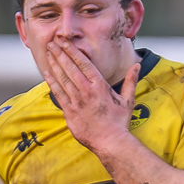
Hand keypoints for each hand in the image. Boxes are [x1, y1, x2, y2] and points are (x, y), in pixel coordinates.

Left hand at [45, 39, 136, 153]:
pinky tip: (47, 72)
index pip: (83, 63)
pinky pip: (58, 93)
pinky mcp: (69, 111)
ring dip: (54, 64)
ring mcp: (77, 101)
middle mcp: (87, 91)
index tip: (65, 41)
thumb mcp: (128, 100)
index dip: (72, 51)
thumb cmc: (120, 122)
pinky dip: (52, 81)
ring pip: (62, 78)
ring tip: (49, 52)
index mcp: (100, 86)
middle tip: (52, 42)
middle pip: (70, 67)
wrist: (111, 142)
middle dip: (60, 53)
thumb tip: (137, 65)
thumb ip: (130, 80)